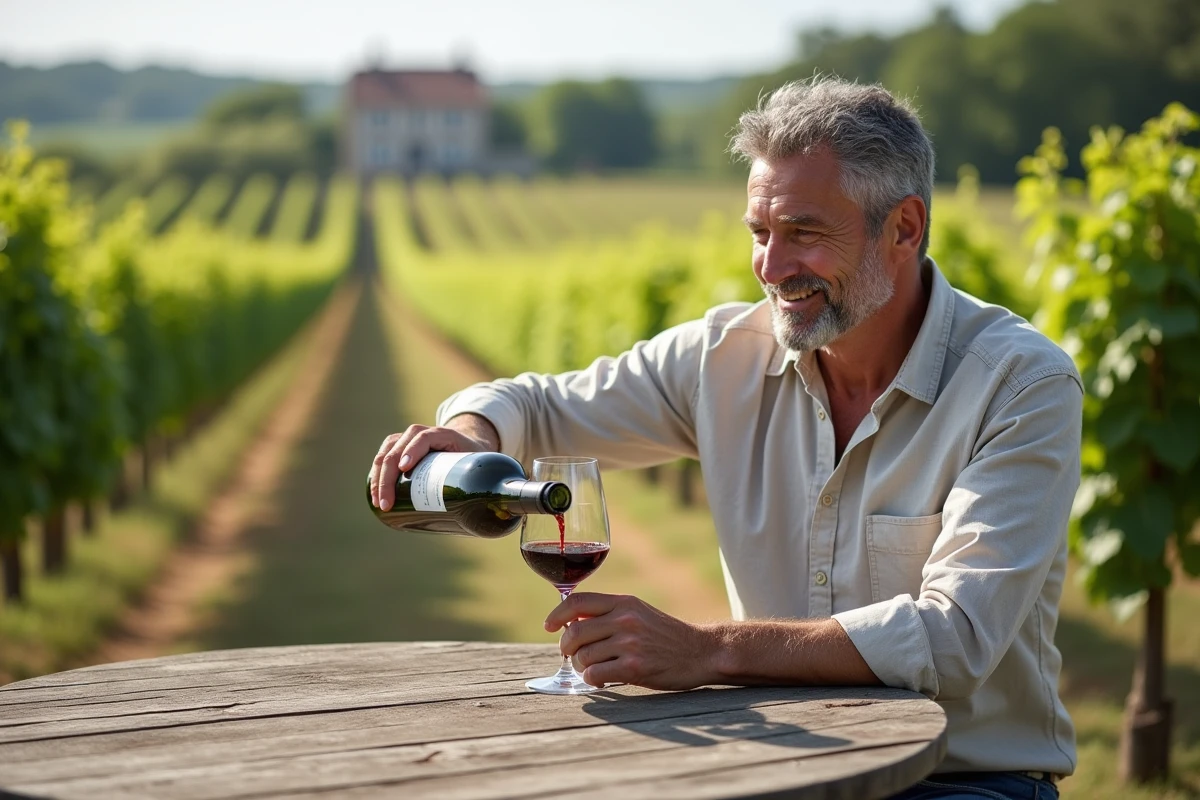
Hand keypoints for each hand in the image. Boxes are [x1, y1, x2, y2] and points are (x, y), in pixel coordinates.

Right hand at [369, 420, 494, 510]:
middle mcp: (422, 434)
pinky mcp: (399, 450)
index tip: (406, 469)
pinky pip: (382, 457)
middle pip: (398, 449)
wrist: (467, 441)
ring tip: (380, 504)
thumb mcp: (486, 461)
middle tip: (388, 504)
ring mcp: (407, 441)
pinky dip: (375, 474)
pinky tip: (373, 494)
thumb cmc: (477, 455)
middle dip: (388, 477)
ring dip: (377, 478)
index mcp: (443, 434)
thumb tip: (517, 508)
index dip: (414, 451)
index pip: (423, 438)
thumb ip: (500, 480)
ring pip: (386, 453)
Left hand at [546, 593, 719, 690]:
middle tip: (571, 656)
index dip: (557, 614)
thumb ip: (608, 613)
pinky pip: (595, 674)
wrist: (701, 651)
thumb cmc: (665, 635)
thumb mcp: (638, 612)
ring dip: (581, 667)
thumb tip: (570, 621)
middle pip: (574, 632)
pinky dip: (592, 680)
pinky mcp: (635, 667)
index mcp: (623, 602)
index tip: (549, 626)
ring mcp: (630, 643)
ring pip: (583, 656)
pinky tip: (602, 680)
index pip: (577, 601)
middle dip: (566, 648)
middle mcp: (625, 619)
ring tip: (593, 670)